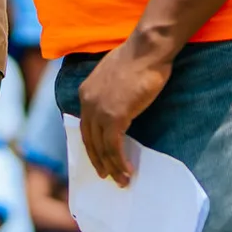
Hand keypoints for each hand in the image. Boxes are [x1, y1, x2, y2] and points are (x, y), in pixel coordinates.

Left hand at [76, 38, 173, 186]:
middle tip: (106, 176)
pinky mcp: (114, 116)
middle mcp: (87, 102)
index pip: (85, 126)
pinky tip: (127, 171)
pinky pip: (114, 146)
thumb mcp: (116, 76)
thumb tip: (118, 106)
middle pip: (89, 139)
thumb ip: (111, 93)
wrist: (146, 50)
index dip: (92, 145)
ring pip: (102, 147)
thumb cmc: (138, 59)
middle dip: (98, 160)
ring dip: (111, 166)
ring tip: (121, 180)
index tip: (98, 159)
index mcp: (86, 92)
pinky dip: (120, 161)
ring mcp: (99, 109)